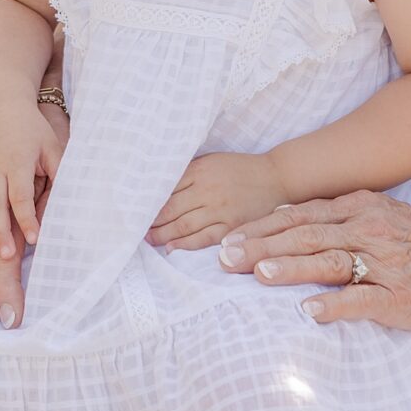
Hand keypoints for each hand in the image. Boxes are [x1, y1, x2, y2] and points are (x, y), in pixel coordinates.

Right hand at [0, 100, 64, 259]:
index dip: (27, 218)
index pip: (21, 196)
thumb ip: (59, 171)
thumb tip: (68, 199)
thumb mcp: (51, 145)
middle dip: (0, 231)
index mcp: (17, 162)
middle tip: (6, 256)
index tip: (34, 239)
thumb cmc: (32, 130)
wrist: (1, 105)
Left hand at [148, 151, 288, 250]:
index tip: (134, 211)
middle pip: (171, 209)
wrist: (276, 176)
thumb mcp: (212, 162)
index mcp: (200, 171)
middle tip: (134, 231)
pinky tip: (171, 248)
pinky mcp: (232, 225)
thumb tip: (159, 188)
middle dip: (151, 222)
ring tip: (149, 241)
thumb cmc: (239, 169)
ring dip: (162, 235)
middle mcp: (208, 189)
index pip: (166, 189)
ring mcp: (220, 209)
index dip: (148, 203)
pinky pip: (204, 238)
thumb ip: (188, 173)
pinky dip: (185, 244)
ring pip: (183, 225)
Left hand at [217, 190, 410, 330]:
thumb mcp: (376, 215)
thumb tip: (282, 219)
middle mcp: (367, 230)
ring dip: (291, 267)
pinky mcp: (398, 296)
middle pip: (304, 236)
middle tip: (223, 258)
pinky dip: (333, 305)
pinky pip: (361, 300)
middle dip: (261, 247)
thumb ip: (333, 217)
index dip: (260, 228)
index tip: (224, 239)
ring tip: (258, 274)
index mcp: (358, 209)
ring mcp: (383, 263)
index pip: (299, 216)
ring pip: (328, 262)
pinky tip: (307, 311)